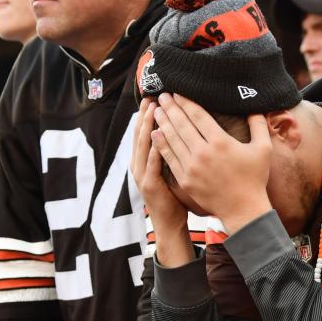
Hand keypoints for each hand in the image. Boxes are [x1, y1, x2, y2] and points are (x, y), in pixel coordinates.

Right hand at [133, 99, 194, 266]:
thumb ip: (172, 151)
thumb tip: (182, 131)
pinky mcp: (150, 186)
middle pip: (140, 135)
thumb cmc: (174, 196)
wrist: (170, 224)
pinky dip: (154, 150)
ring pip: (143, 146)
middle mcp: (139, 165)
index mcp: (144, 160)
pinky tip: (159, 138)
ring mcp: (142, 175)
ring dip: (148, 127)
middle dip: (146, 115)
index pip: (144, 132)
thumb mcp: (171, 170)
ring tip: (153, 110)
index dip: (147, 114)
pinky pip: (152, 164)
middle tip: (152, 96)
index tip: (154, 97)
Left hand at [152, 93, 271, 231]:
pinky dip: (161, 144)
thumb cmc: (255, 178)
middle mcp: (203, 152)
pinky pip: (169, 158)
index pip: (198, 116)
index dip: (186, 102)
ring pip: (172, 139)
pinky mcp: (185, 179)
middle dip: (170, 108)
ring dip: (163, 123)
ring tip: (156, 110)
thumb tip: (256, 106)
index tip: (177, 92)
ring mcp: (192, 167)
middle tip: (162, 95)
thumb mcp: (263, 149)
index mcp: (221, 142)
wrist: (243, 209)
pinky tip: (155, 134)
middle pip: (182, 124)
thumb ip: (258, 125)